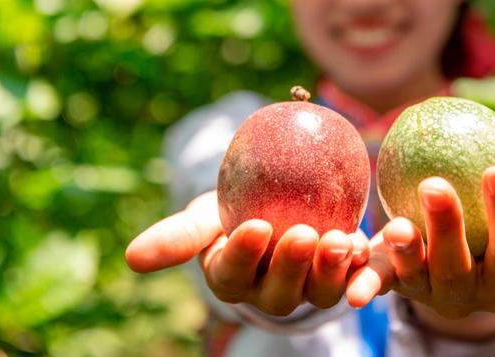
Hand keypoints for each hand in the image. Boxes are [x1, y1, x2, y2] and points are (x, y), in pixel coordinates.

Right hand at [125, 191, 369, 314]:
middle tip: (305, 234)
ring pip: (318, 291)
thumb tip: (129, 259)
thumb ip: (177, 236)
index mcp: (229, 278)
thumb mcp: (203, 216)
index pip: (233, 272)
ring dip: (331, 269)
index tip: (255, 226)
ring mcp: (304, 288)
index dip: (244, 253)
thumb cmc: (229, 208)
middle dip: (292, 264)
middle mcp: (265, 293)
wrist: (272, 201)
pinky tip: (364, 244)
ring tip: (341, 240)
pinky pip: (350, 279)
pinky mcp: (336, 276)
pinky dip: (358, 266)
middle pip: (279, 290)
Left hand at [345, 167, 494, 320]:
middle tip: (434, 185)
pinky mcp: (396, 282)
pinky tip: (351, 255)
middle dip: (447, 229)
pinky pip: (378, 279)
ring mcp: (428, 291)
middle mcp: (466, 295)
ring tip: (395, 224)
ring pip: (416, 274)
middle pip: (458, 266)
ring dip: (405, 250)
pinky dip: (364, 276)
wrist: (469, 242)